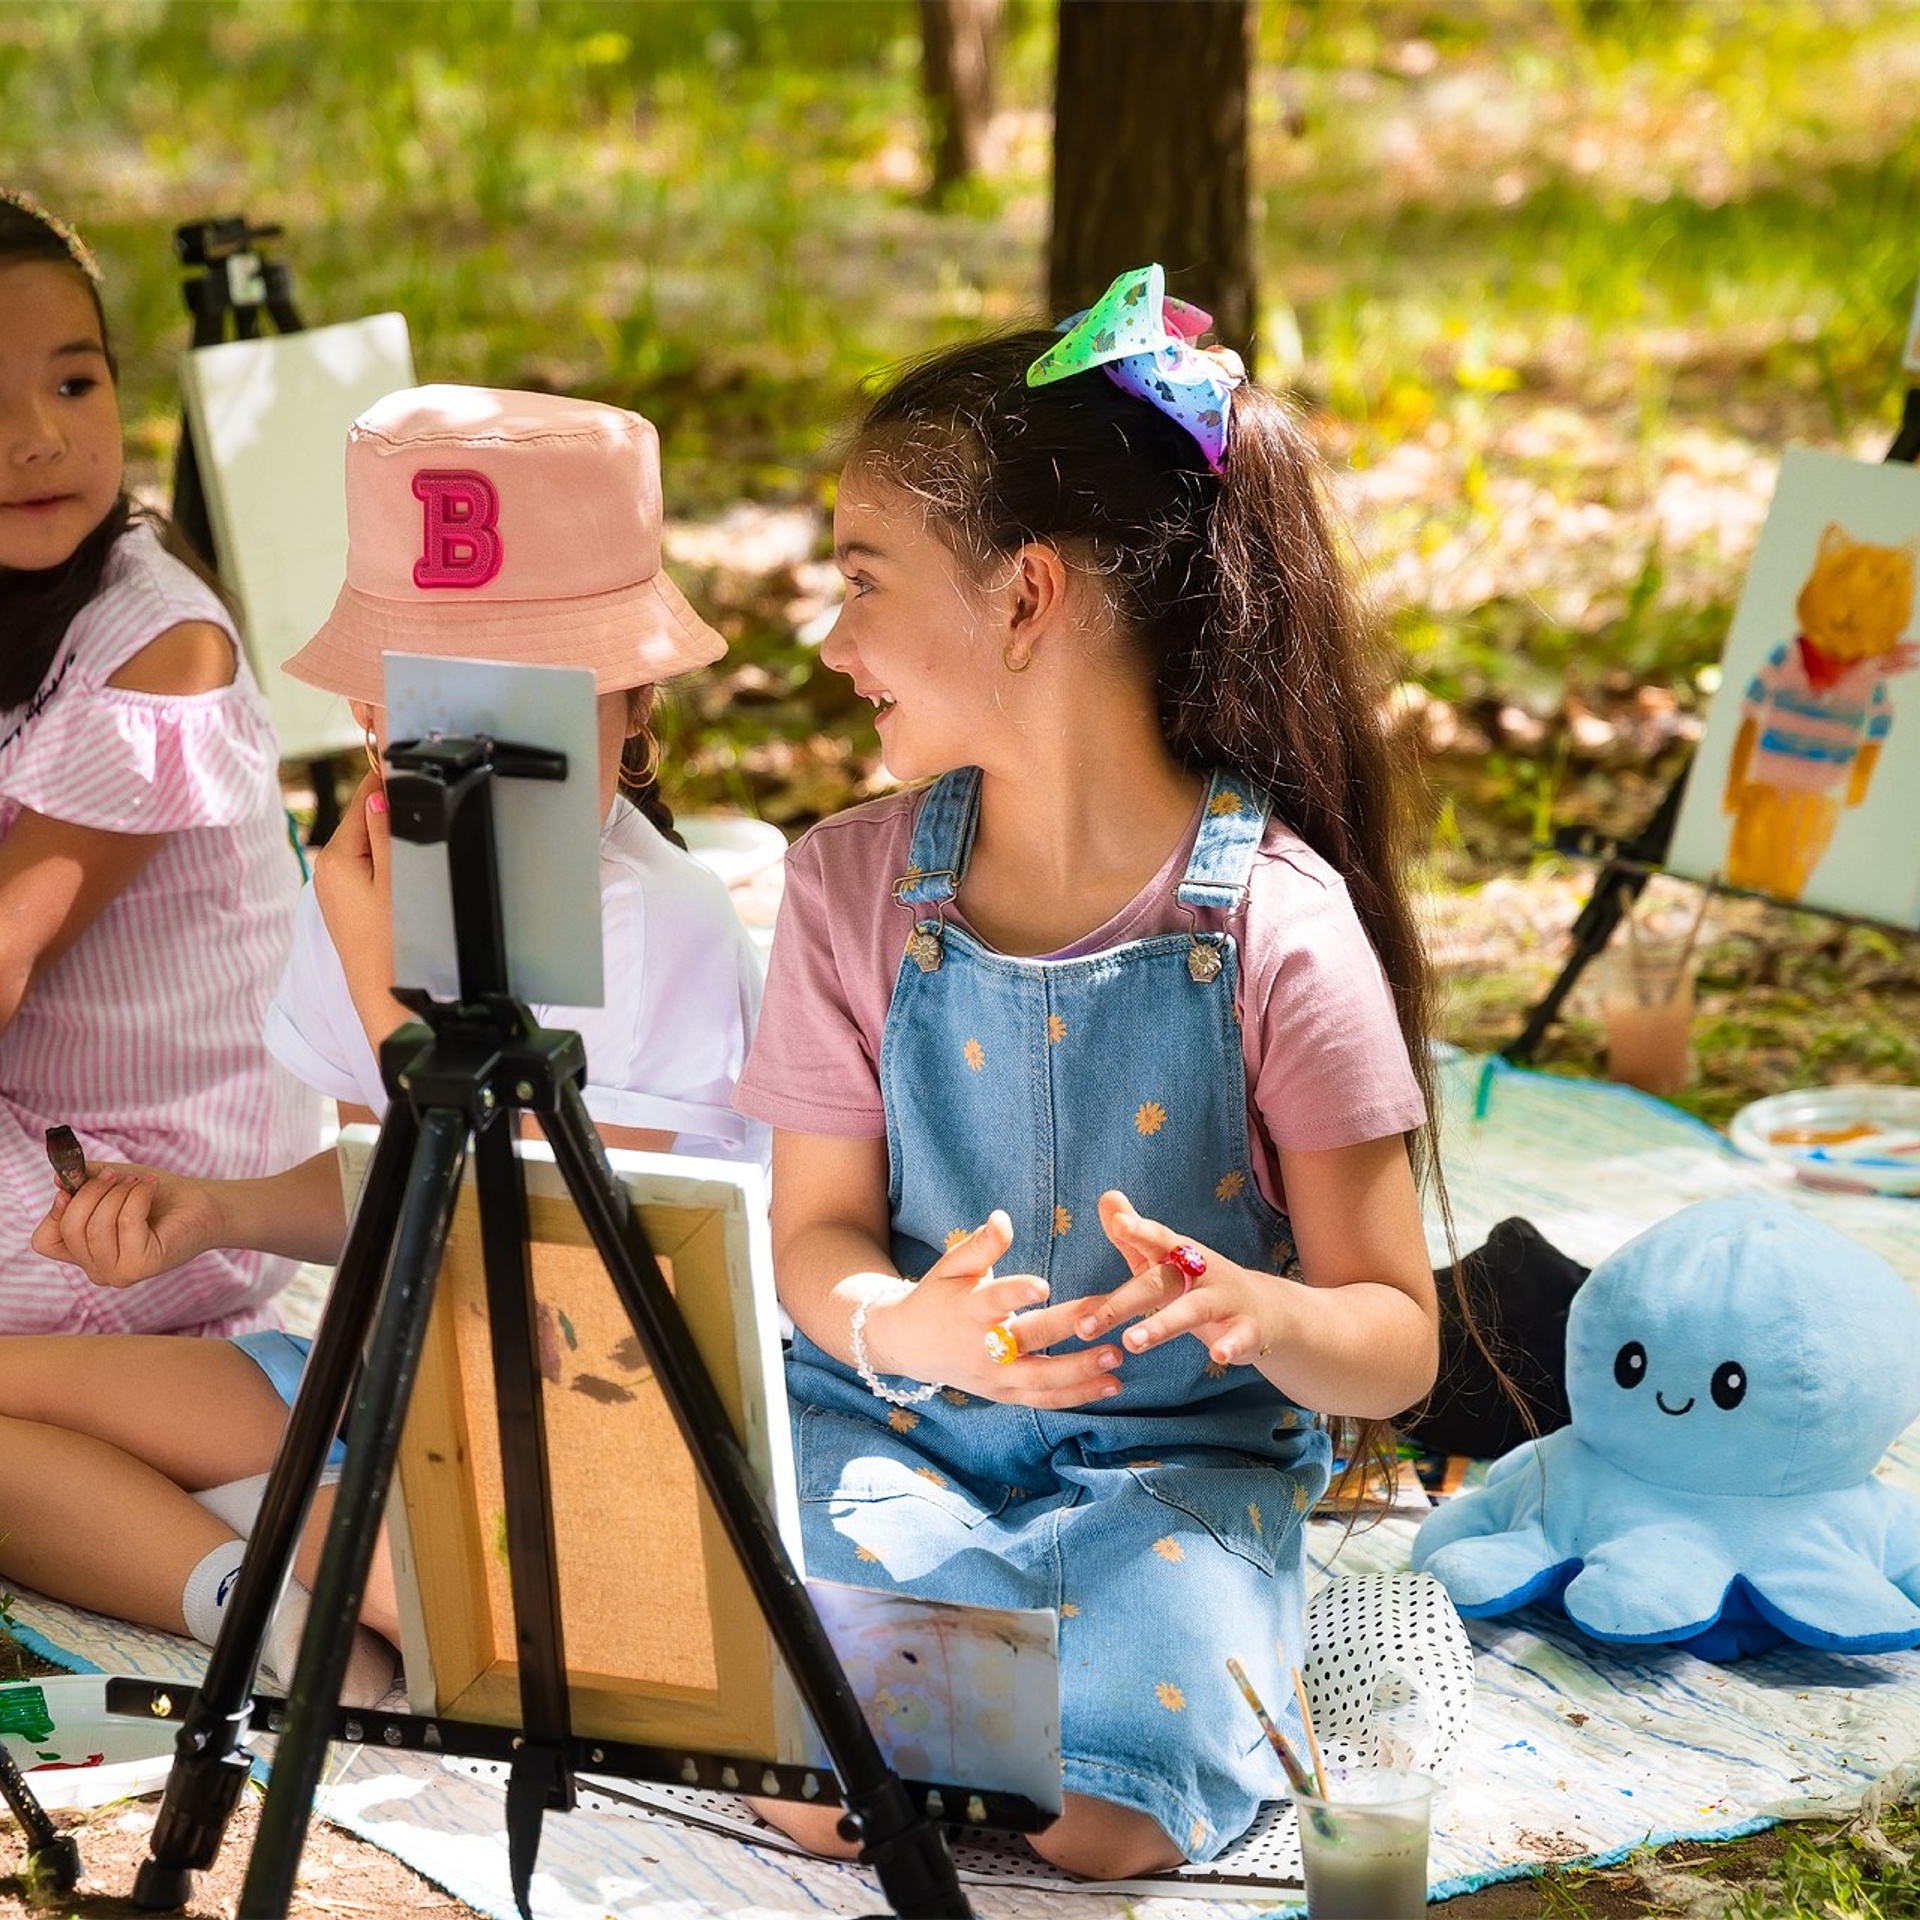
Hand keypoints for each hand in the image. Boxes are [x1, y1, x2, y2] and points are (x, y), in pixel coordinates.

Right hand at [31, 1164, 223, 1288]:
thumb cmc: (157, 1196)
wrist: (203, 1204)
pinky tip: (150, 1188)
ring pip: (96, 1226)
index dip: (55, 1212)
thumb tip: (58, 1178)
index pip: (44, 1242)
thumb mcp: (113, 1182)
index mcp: (84, 1253)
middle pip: (71, 1228)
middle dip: (93, 1191)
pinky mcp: (142, 1266)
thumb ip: (83, 1181)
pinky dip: (137, 1197)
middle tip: (118, 1175)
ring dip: (119, 1193)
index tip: (71, 1186)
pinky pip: (125, 1223)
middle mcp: (97, 1270)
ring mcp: (118, 1273)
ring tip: (140, 1182)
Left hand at [314, 774, 406, 1045]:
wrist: (391, 1000)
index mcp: (335, 857)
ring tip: (424, 858)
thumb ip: (388, 831)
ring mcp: (338, 890)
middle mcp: (328, 870)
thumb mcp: (400, 879)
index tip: (420, 769)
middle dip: (398, 816)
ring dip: (398, 843)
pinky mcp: (352, 907)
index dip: (392, 782)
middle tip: (433, 818)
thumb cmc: (397, 945)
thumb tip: (380, 792)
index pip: (363, 796)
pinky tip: (414, 882)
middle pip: (367, 820)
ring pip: (373, 846)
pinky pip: (374, 870)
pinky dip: (395, 866)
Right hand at [866, 1211, 1124, 1407]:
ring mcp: (994, 1378)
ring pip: (1041, 1380)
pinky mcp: (1005, 1395)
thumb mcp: (951, 1266)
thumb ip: (980, 1245)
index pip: (993, 1301)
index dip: (1015, 1293)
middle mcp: (982, 1349)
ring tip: (1116, 1356)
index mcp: (967, 1311)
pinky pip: (1044, 1400)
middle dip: (1068, 1329)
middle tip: (1106, 1316)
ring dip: (1081, 1372)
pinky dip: (1077, 1396)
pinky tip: (1112, 1385)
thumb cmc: (939, 1295)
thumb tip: (1002, 1218)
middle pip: (1029, 1340)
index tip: (1043, 1284)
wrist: (909, 1345)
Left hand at [1069, 1189, 1284, 1369]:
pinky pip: (1240, 1336)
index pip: (1155, 1239)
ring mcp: (1226, 1299)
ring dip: (1163, 1325)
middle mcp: (1201, 1271)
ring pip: (1194, 1309)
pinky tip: (1218, 1355)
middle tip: (1086, 1325)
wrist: (1266, 1308)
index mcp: (1177, 1254)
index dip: (1137, 1230)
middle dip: (1123, 1303)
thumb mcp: (1167, 1258)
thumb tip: (1106, 1197)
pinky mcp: (1249, 1328)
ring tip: (1131, 1342)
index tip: (1118, 1223)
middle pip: (1160, 1283)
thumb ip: (1134, 1235)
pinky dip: (1230, 1345)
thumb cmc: (1199, 1283)